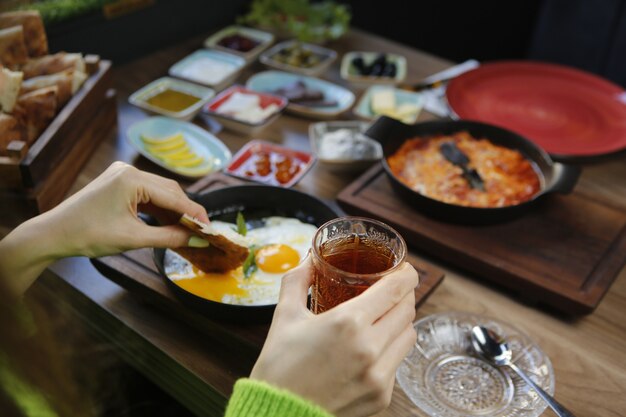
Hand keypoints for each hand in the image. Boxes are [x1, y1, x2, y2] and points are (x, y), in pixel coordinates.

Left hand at [0, 161, 208, 295]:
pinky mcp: (118, 183)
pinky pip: (147, 194)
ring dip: (173, 211)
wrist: (54, 234)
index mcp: (131, 179)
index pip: (174, 196)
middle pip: (169, 190)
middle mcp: (128, 171)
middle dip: (186, 211)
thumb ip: (169, 238)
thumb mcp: (133, 239)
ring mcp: (122, 175)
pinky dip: (159, 209)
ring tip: (188, 230)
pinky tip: (169, 223)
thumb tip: (196, 239)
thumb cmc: (88, 235)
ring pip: (159, 192)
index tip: (210, 227)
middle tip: (201, 231)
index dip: (194, 213)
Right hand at [250, 258, 418, 416]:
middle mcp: (370, 348)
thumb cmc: (279, 367)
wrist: (279, 415)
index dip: (405, 274)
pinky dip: (390, 350)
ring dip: (400, 322)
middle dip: (402, 295)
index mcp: (348, 322)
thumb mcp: (285, 316)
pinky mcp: (382, 396)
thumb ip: (298, 280)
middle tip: (390, 290)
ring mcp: (379, 375)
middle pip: (407, 310)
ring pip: (408, 336)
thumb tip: (310, 258)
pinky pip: (397, 363)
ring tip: (383, 318)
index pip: (396, 289)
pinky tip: (372, 348)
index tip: (403, 269)